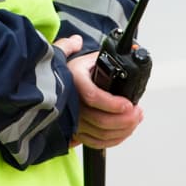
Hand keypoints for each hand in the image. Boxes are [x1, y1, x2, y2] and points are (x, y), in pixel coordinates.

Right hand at [53, 34, 143, 149]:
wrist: (47, 90)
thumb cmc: (67, 74)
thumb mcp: (71, 56)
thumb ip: (74, 47)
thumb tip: (96, 43)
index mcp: (73, 81)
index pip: (92, 96)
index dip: (112, 103)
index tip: (128, 104)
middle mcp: (71, 104)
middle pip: (100, 120)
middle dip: (125, 119)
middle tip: (138, 113)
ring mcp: (73, 121)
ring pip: (101, 134)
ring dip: (123, 130)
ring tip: (135, 119)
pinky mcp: (76, 132)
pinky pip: (96, 142)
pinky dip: (113, 139)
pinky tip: (124, 131)